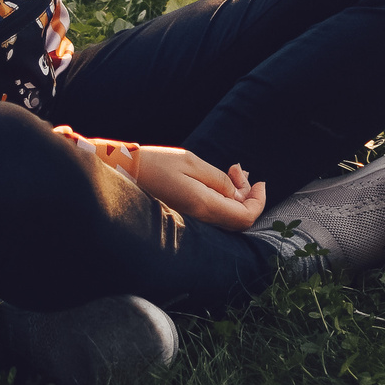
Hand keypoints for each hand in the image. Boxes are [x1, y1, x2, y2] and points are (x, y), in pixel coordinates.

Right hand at [135, 146, 267, 230]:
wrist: (124, 173)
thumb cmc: (156, 164)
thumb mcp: (192, 164)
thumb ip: (220, 181)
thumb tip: (239, 194)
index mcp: (203, 207)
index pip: (245, 217)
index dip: (258, 202)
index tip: (261, 182)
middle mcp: (200, 220)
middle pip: (239, 219)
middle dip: (248, 194)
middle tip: (238, 168)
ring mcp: (192, 220)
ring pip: (227, 216)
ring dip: (237, 194)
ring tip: (232, 169)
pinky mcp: (187, 216)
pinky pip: (214, 213)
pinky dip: (224, 197)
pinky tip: (220, 180)